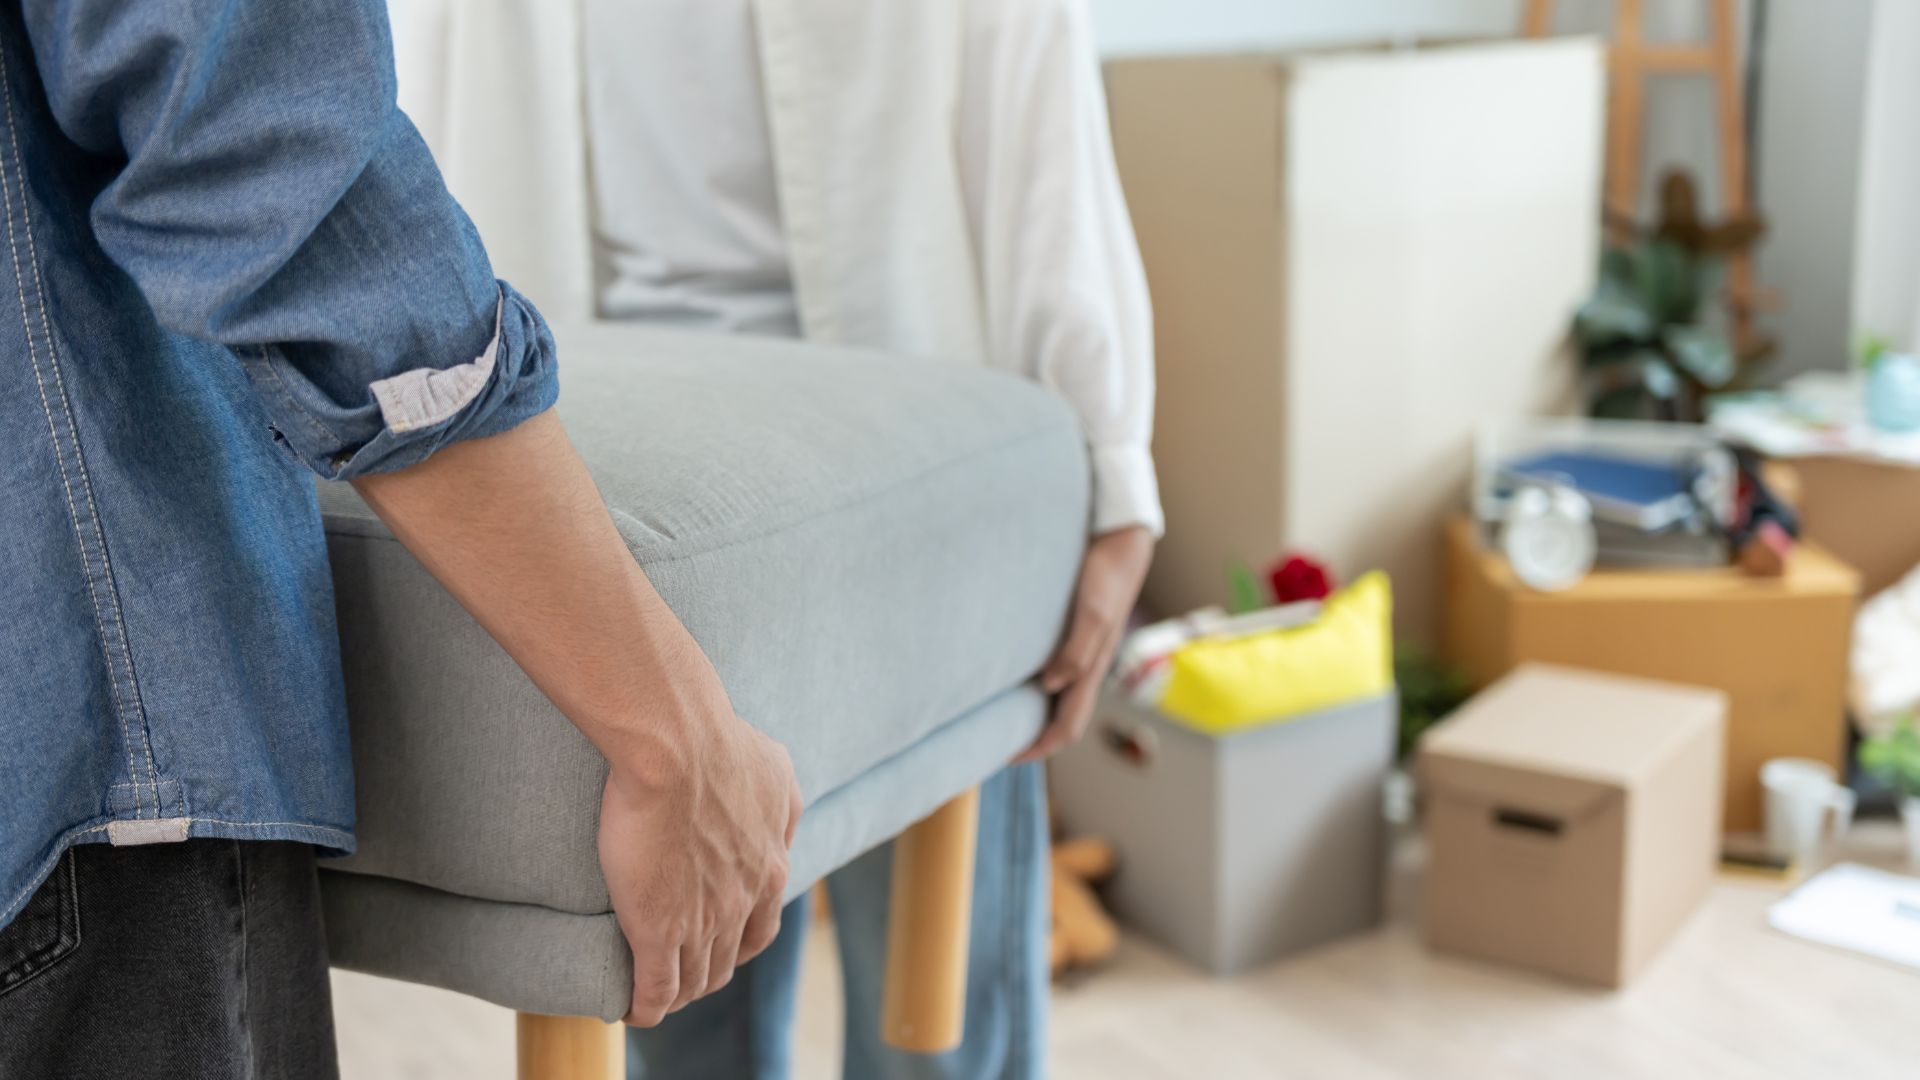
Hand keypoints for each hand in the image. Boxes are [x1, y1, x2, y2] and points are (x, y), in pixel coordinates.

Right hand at [597, 692, 802, 1025]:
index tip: (722, 945)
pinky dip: (645, 1006)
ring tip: (656, 996)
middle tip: (685, 976)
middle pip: (727, 960)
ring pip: (694, 979)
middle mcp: (744, 900)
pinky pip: (656, 987)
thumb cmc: (720, 744)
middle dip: (707, 973)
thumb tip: (781, 810)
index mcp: (769, 865)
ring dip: (677, 993)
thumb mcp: (775, 771)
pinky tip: (631, 1010)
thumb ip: (779, 800)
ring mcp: (703, 918)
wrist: (679, 746)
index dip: (738, 943)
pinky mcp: (658, 927)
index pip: (760, 928)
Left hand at [1015, 526, 1153, 763]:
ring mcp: (1082, 652)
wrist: (1121, 542)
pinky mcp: (1075, 635)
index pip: (1066, 728)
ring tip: (997, 716)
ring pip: (1057, 698)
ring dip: (1032, 713)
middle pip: (1060, 719)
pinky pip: (1054, 672)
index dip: (1038, 748)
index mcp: (1092, 670)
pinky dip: (1033, 686)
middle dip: (1031, 738)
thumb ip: (1076, 651)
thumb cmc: (1105, 576)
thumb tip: (1050, 685)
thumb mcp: (1092, 613)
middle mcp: (1087, 668)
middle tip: (993, 743)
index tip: (1004, 757)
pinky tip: (1012, 676)